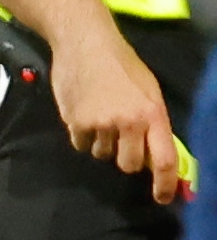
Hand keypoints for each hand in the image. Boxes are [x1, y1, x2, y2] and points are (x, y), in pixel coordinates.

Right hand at [49, 21, 179, 202]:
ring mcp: (101, 122)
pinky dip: (82, 134)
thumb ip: (153, 125)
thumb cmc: (121, 64)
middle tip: (120, 140)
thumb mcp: (148, 92)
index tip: (161, 198)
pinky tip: (83, 110)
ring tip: (98, 115)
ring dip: (101, 143)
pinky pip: (80, 143)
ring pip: (102, 154)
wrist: (83, 41)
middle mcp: (129, 122)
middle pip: (129, 164)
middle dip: (125, 157)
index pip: (164, 161)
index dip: (164, 185)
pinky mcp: (75, 120)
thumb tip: (155, 159)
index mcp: (153, 115)